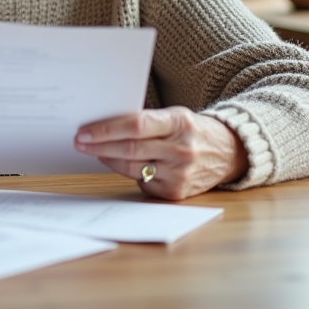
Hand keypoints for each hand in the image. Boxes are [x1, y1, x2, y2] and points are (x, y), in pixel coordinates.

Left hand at [73, 107, 248, 199]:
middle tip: (80, 142)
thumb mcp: (175, 116)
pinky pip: (142, 182)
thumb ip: (146, 120)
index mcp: (180, 123)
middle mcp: (182, 149)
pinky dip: (128, 172)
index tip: (85, 131)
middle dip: (99, 146)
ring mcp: (180, 173)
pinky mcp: (176, 192)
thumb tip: (104, 127)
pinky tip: (120, 163)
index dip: (107, 129)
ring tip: (94, 150)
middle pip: (131, 149)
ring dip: (108, 159)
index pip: (137, 125)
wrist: (228, 153)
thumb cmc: (192, 130)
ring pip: (132, 168)